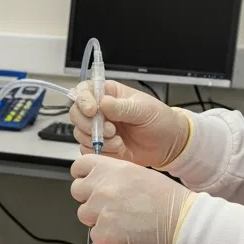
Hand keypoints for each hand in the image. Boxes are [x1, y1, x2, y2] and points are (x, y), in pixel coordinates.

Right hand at [69, 80, 190, 167]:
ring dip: (98, 140)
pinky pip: (87, 150)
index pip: (84, 91)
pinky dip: (101, 151)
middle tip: (110, 130)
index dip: (82, 100)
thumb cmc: (159, 120)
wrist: (168, 144)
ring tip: (118, 141)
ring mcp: (98, 129)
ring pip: (80, 133)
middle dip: (89, 124)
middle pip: (76, 113)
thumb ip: (122, 107)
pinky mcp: (100, 146)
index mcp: (109, 94)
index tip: (92, 110)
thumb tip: (103, 103)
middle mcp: (99, 111)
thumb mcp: (144, 109)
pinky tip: (118, 149)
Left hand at [70, 154, 196, 243]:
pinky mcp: (104, 233)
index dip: (83, 175)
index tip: (88, 181)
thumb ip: (113, 177)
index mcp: (112, 168)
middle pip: (77, 191)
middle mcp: (103, 187)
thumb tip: (97, 182)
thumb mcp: (139, 174)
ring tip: (121, 219)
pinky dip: (107, 236)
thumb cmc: (168, 201)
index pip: (79, 166)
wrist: (183, 223)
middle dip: (89, 198)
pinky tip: (125, 232)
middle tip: (107, 205)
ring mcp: (101, 211)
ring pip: (84, 214)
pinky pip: (95, 234)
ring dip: (97, 218)